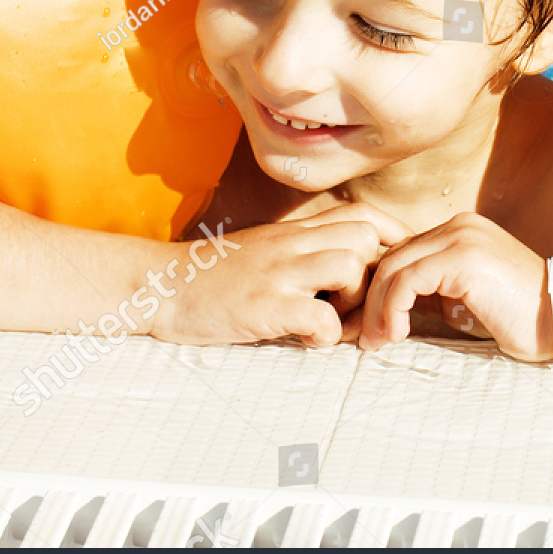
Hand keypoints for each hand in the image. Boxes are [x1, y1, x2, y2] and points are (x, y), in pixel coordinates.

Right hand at [149, 202, 411, 347]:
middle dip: (372, 276)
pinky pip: (320, 314)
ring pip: (350, 266)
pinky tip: (307, 339)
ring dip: (353, 302)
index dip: (391, 237)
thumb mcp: (266, 249)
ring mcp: (277, 272)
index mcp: (294, 232)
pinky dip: (325, 334)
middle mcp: (290, 244)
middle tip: (353, 307)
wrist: (160, 285)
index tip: (391, 267)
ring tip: (332, 322)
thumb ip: (304, 252)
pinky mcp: (263, 305)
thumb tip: (350, 269)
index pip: (363, 214)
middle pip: (366, 238)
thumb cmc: (216, 276)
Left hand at [353, 212, 552, 362]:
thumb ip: (428, 295)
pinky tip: (396, 334)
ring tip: (374, 341)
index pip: (398, 253)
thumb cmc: (518, 318)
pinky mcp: (463, 257)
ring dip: (376, 309)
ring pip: (393, 267)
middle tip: (357, 337)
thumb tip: (382, 311)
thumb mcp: (462, 302)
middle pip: (389, 257)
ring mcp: (461, 237)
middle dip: (366, 299)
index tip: (360, 325)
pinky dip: (392, 309)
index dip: (373, 289)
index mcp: (457, 231)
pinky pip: (408, 280)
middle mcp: (457, 226)